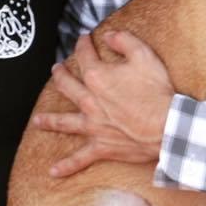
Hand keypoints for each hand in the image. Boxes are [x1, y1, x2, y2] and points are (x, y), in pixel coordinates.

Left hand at [31, 30, 173, 177]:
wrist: (168, 126)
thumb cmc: (157, 92)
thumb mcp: (144, 56)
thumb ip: (124, 40)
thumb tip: (109, 35)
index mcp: (98, 77)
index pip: (84, 55)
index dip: (83, 44)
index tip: (84, 39)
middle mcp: (89, 100)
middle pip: (66, 85)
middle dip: (60, 74)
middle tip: (56, 70)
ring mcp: (92, 125)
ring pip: (63, 122)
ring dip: (48, 120)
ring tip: (37, 121)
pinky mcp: (100, 146)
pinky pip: (80, 158)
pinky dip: (66, 166)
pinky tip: (53, 171)